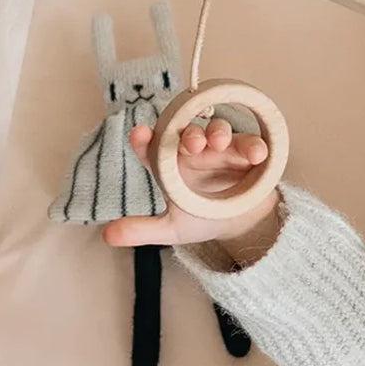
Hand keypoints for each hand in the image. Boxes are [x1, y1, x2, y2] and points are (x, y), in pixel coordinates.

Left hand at [102, 118, 280, 252]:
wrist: (239, 224)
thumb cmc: (202, 216)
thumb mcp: (172, 227)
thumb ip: (142, 229)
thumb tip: (107, 235)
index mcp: (171, 164)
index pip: (153, 148)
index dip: (145, 140)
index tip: (139, 135)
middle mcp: (195, 150)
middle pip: (189, 133)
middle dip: (189, 135)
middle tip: (191, 144)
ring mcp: (222, 149)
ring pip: (219, 129)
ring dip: (218, 132)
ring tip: (219, 142)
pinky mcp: (248, 153)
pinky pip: (251, 144)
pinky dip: (254, 146)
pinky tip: (256, 154)